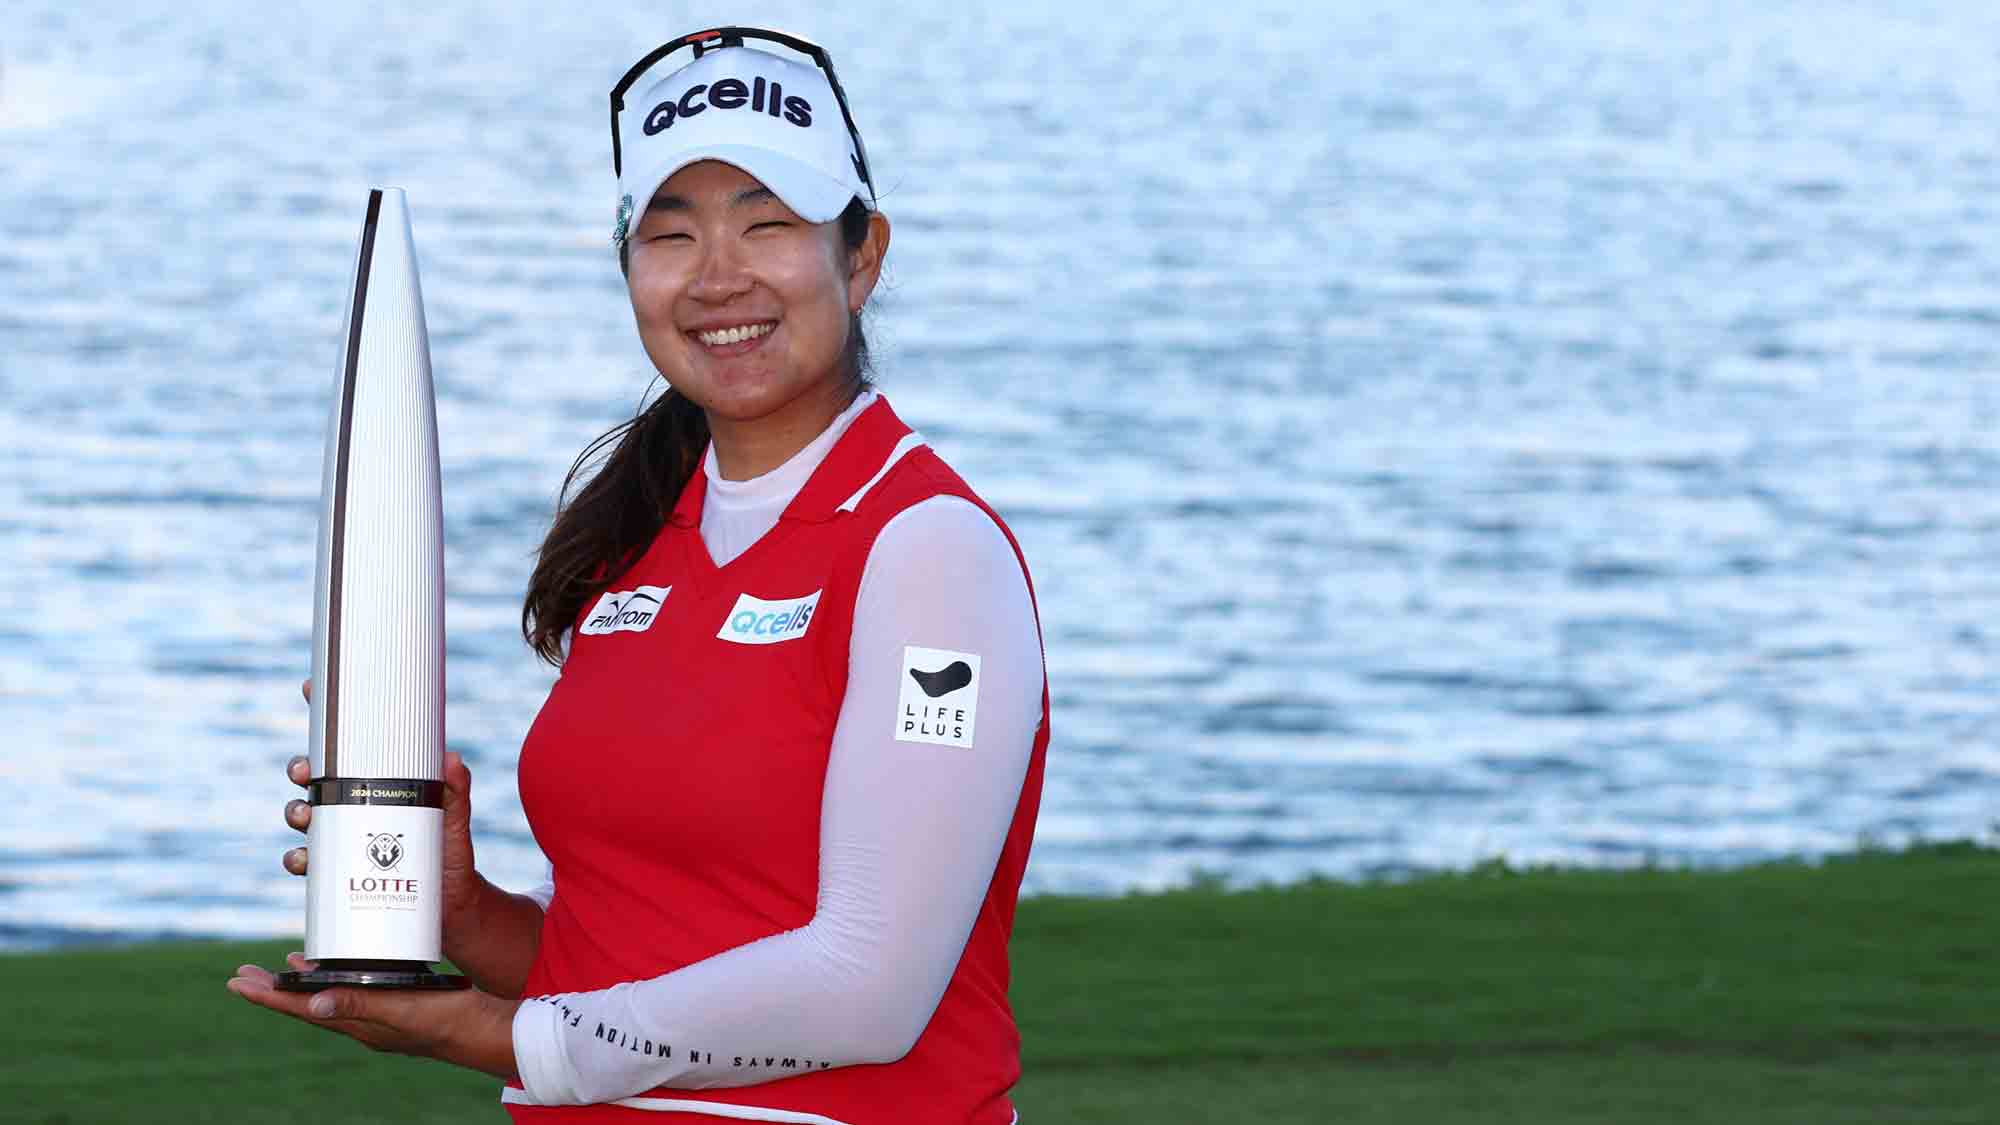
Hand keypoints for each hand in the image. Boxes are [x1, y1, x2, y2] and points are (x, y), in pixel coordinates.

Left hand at [227, 952, 518, 1076]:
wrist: (490, 1032)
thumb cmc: (450, 1021)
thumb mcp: (404, 1009)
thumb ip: (361, 1004)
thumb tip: (312, 1003)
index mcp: (360, 1023)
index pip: (303, 1008)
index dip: (270, 996)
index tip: (238, 983)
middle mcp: (364, 1021)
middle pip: (309, 1004)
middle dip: (276, 989)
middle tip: (243, 975)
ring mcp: (381, 1015)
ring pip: (331, 996)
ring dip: (304, 983)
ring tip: (283, 968)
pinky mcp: (400, 1004)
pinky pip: (357, 990)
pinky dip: (339, 978)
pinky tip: (345, 967)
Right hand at [284, 678, 482, 926]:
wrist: (450, 907)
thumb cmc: (448, 854)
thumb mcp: (454, 817)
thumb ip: (456, 789)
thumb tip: (452, 759)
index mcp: (376, 784)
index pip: (346, 748)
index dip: (325, 718)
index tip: (311, 689)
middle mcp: (352, 807)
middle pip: (313, 779)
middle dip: (300, 769)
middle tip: (305, 771)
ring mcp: (341, 839)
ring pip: (303, 816)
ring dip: (296, 811)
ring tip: (306, 815)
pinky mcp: (336, 874)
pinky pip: (306, 863)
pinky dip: (298, 859)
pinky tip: (304, 859)